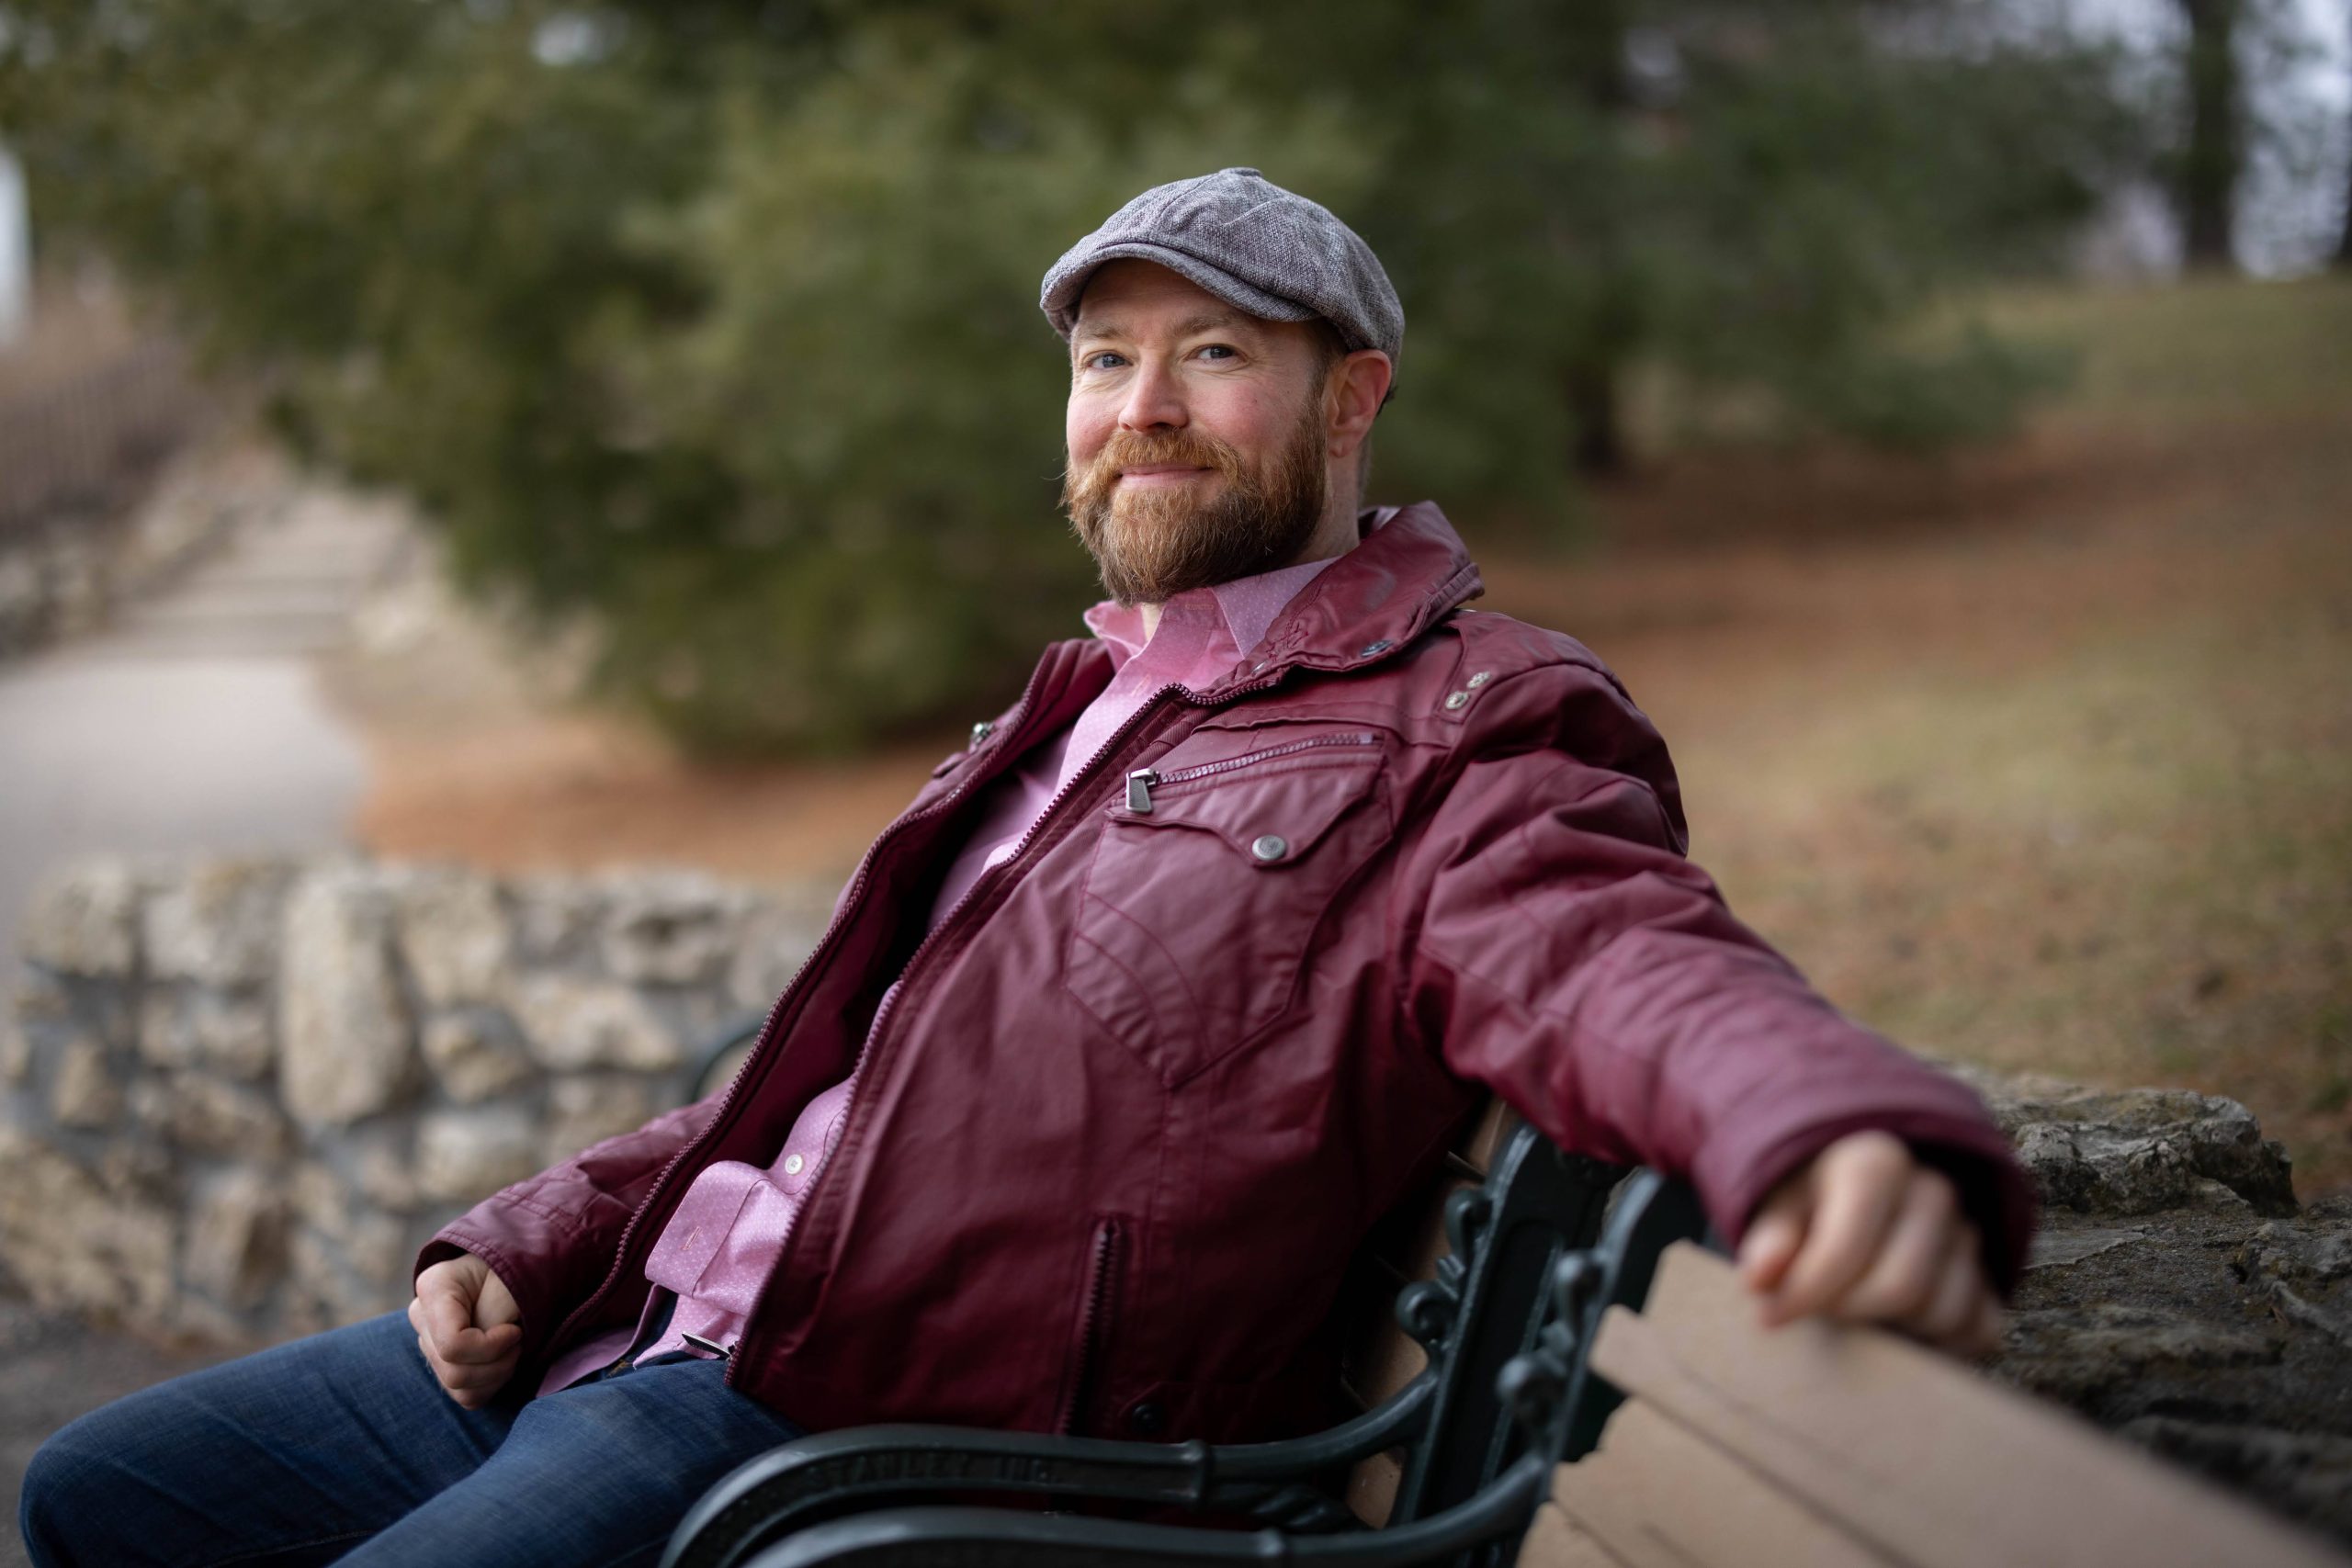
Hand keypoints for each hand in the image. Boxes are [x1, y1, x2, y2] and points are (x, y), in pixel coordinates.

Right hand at [408, 1254, 523, 1407]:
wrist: (515, 1266)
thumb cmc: (516, 1267)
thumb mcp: (510, 1279)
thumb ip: (494, 1313)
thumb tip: (484, 1349)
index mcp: (433, 1287)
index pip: (452, 1344)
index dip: (490, 1348)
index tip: (515, 1331)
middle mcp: (422, 1316)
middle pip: (454, 1371)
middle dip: (497, 1364)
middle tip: (520, 1341)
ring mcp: (429, 1342)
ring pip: (458, 1388)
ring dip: (496, 1376)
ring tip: (514, 1349)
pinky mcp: (442, 1362)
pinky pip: (464, 1395)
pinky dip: (491, 1385)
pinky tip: (504, 1360)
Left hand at [1736, 1130, 2002, 1357]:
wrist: (1860, 1196)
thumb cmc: (1811, 1202)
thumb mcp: (1778, 1207)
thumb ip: (1768, 1241)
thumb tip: (1758, 1280)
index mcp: (1877, 1163)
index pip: (1848, 1246)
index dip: (1807, 1291)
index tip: (1769, 1317)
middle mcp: (1934, 1192)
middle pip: (1900, 1288)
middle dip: (1850, 1314)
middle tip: (1817, 1312)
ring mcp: (1968, 1234)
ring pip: (1942, 1314)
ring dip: (1894, 1330)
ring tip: (1854, 1311)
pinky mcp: (1989, 1276)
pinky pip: (1978, 1331)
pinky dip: (1938, 1344)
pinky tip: (1897, 1328)